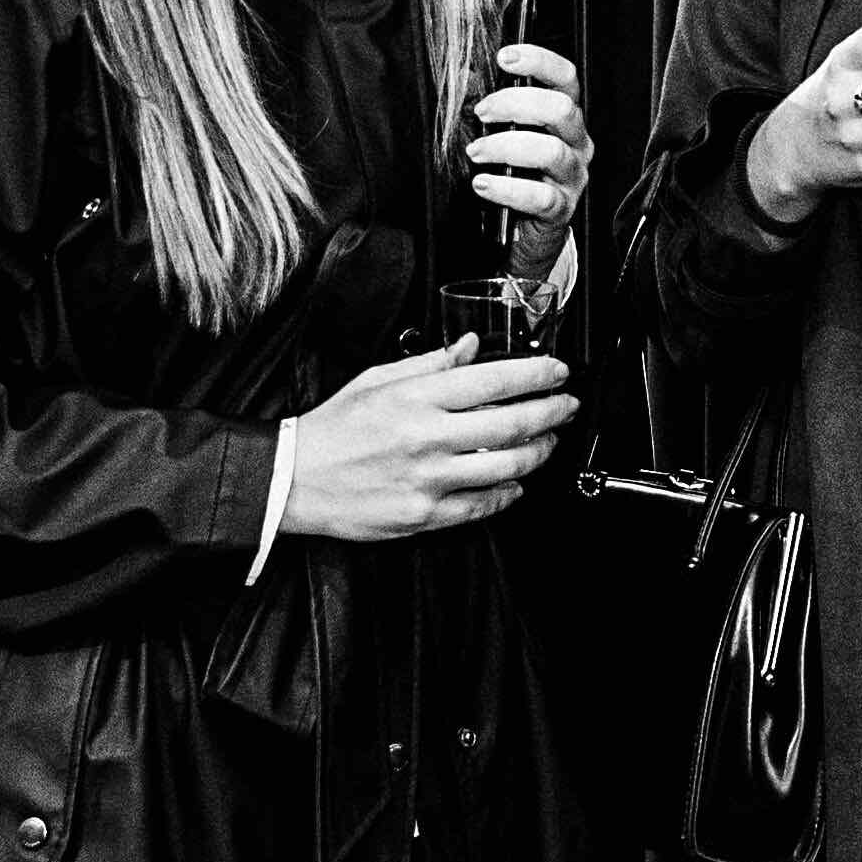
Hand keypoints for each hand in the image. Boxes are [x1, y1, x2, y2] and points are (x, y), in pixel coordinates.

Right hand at [274, 344, 576, 540]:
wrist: (294, 480)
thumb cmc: (333, 429)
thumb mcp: (377, 380)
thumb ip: (430, 364)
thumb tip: (470, 346)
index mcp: (417, 398)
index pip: (496, 379)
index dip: (538, 374)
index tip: (558, 371)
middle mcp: (427, 437)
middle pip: (514, 423)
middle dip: (553, 411)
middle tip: (567, 405)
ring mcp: (428, 479)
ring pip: (508, 465)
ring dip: (539, 452)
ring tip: (548, 441)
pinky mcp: (425, 515)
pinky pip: (483, 505)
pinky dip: (508, 492)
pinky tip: (516, 482)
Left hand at [463, 37, 592, 232]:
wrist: (523, 228)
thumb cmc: (513, 173)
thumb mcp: (504, 133)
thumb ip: (493, 107)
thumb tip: (465, 74)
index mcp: (564, 117)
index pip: (565, 78)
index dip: (539, 62)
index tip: (506, 57)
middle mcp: (575, 142)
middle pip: (560, 109)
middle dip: (515, 104)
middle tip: (482, 113)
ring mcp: (572, 176)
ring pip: (550, 151)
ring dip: (505, 147)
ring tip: (476, 152)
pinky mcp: (561, 209)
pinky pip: (540, 196)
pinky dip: (507, 188)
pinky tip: (483, 184)